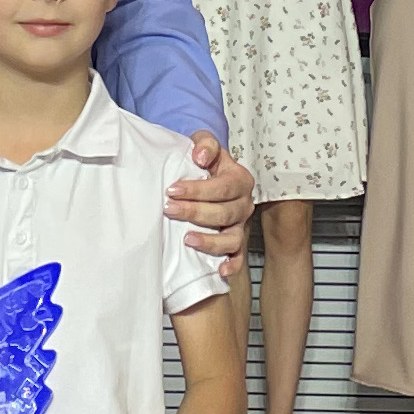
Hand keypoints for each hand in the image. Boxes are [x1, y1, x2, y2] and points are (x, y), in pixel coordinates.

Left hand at [169, 135, 253, 279]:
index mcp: (240, 179)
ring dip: (210, 241)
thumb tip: (201, 156)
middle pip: (224, 213)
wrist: (206, 172)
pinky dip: (232, 265)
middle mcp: (244, 204)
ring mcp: (241, 225)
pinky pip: (238, 257)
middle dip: (195, 212)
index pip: (222, 187)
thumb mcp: (205, 144)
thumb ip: (205, 144)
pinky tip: (219, 269)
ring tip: (187, 239)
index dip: (197, 190)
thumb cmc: (204, 160)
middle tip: (170, 209)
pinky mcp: (236, 242)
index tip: (172, 190)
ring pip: (232, 238)